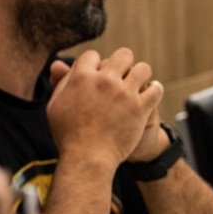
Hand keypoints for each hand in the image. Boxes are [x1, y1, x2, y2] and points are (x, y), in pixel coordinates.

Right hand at [46, 49, 161, 168]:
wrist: (88, 158)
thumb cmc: (69, 134)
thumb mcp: (56, 105)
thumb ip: (61, 82)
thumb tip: (59, 63)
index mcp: (81, 77)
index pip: (93, 55)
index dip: (96, 63)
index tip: (100, 73)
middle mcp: (104, 81)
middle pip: (123, 55)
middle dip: (124, 62)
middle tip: (124, 73)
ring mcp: (124, 93)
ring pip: (143, 69)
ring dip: (142, 74)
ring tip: (140, 82)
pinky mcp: (140, 107)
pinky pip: (156, 89)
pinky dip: (155, 90)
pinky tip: (151, 93)